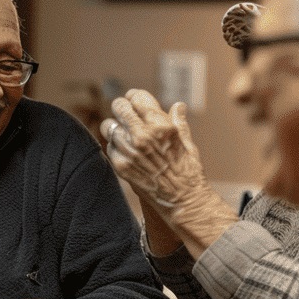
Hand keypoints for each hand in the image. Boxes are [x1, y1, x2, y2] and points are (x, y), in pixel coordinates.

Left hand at [101, 89, 205, 205]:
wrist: (182, 201)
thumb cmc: (188, 172)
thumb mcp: (187, 143)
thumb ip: (178, 122)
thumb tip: (177, 106)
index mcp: (161, 125)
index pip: (137, 97)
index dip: (134, 97)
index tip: (133, 100)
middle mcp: (142, 135)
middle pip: (119, 107)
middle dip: (122, 108)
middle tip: (125, 113)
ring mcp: (129, 151)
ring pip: (109, 126)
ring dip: (116, 128)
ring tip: (125, 134)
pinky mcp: (120, 165)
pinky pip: (109, 146)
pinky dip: (115, 146)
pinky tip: (126, 151)